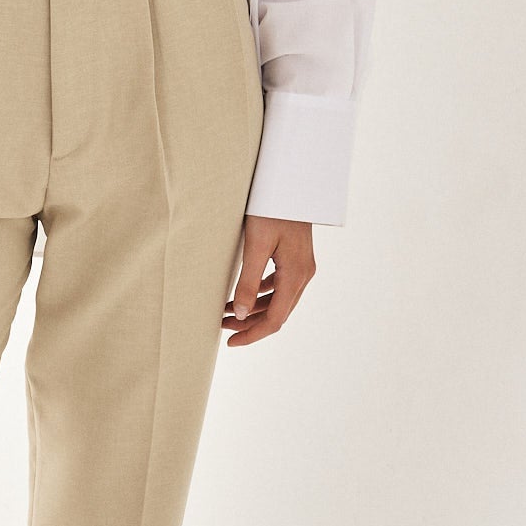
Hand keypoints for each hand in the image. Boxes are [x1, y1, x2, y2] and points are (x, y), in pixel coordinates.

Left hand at [224, 216, 315, 345]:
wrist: (290, 183)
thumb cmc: (271, 209)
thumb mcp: (255, 246)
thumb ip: (247, 282)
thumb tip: (239, 314)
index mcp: (296, 275)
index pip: (275, 319)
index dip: (252, 334)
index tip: (230, 343)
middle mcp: (303, 274)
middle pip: (277, 313)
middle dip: (249, 324)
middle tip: (222, 327)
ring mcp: (302, 267)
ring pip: (278, 301)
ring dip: (253, 310)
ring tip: (227, 312)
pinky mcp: (296, 259)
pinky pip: (279, 286)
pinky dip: (260, 295)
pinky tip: (243, 294)